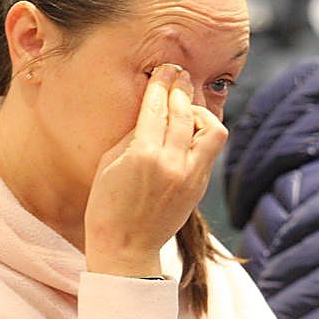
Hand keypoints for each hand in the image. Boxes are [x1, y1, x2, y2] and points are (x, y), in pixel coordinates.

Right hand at [84, 64, 226, 276]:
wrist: (126, 249)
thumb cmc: (106, 206)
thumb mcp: (108, 164)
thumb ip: (132, 135)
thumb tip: (151, 111)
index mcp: (143, 155)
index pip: (157, 107)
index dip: (160, 83)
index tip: (164, 69)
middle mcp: (172, 163)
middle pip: (185, 111)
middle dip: (180, 89)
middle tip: (177, 75)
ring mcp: (190, 176)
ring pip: (211, 128)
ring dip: (199, 113)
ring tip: (186, 111)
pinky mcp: (199, 187)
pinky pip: (210, 149)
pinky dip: (201, 134)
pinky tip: (190, 130)